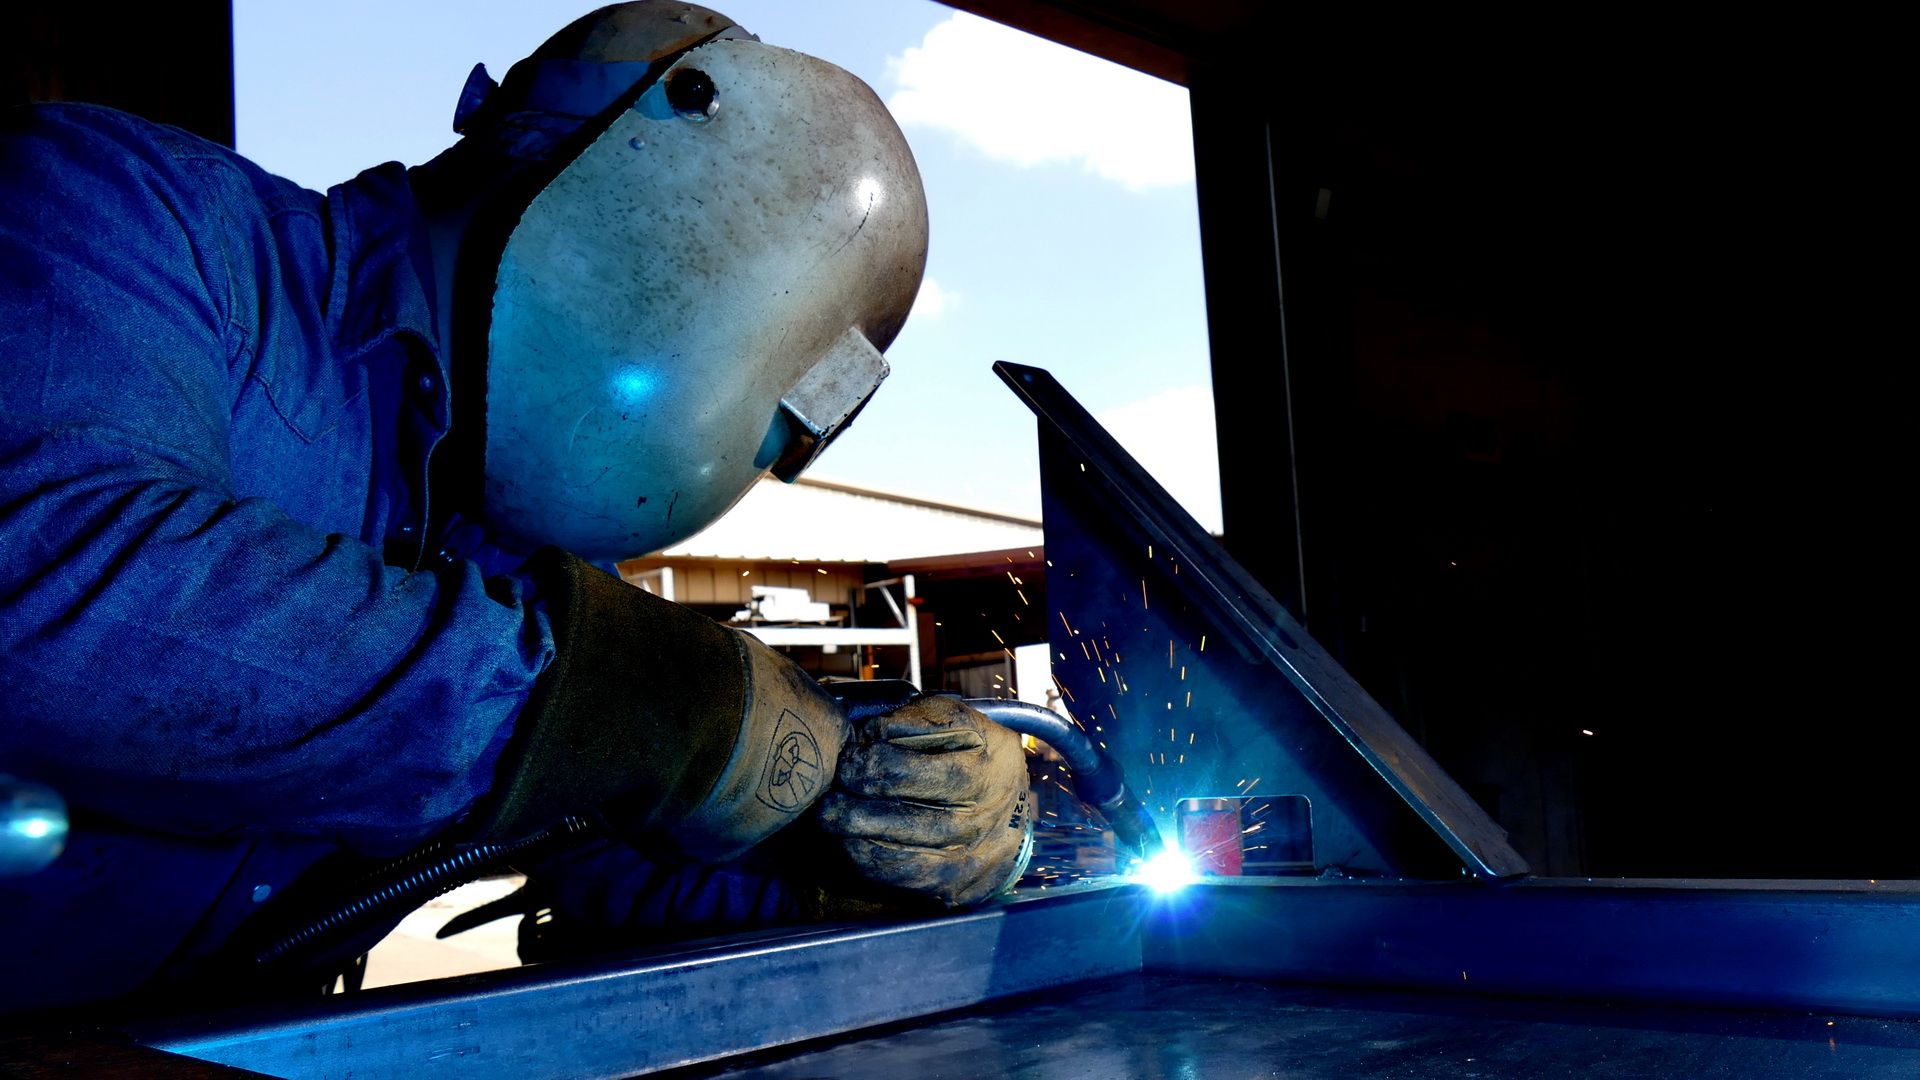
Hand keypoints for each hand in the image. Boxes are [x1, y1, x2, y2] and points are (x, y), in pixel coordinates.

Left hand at [814, 693, 1032, 906]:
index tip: (849, 758)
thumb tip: (867, 736)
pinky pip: (903, 877)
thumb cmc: (970, 755)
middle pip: (909, 815)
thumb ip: (915, 721)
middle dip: (856, 805)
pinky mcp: (957, 883)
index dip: (872, 763)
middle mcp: (986, 812)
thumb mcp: (957, 723)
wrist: (1010, 809)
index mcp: (986, 762)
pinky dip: (868, 861)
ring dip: (854, 835)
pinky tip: (847, 844)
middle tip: (829, 794)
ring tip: (829, 818)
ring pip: (902, 853)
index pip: (920, 768)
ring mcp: (974, 853)